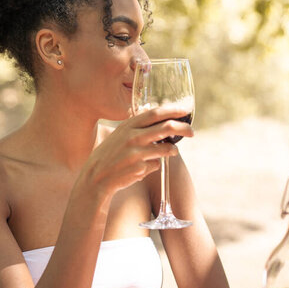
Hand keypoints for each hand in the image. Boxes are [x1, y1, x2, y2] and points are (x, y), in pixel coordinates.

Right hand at [75, 106, 193, 201]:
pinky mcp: (140, 168)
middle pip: (166, 128)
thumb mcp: (119, 135)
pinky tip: (142, 168)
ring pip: (166, 149)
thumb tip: (159, 117)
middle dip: (183, 129)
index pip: (155, 113)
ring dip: (172, 150)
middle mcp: (133, 137)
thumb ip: (137, 127)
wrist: (96, 177)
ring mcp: (137, 153)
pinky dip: (154, 165)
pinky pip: (156, 165)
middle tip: (192, 132)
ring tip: (172, 151)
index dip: (173, 110)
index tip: (186, 111)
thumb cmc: (110, 155)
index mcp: (128, 125)